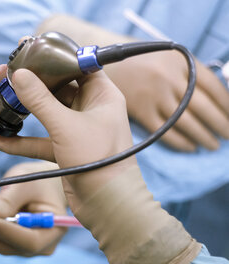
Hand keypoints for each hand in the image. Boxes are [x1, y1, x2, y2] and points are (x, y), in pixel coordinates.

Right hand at [0, 66, 135, 211]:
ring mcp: (77, 130)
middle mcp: (90, 109)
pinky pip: (39, 140)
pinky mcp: (66, 149)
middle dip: (29, 82)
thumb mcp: (65, 126)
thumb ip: (40, 100)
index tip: (27, 51)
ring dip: (21, 109)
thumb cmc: (99, 161)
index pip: (75, 65)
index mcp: (101, 95)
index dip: (51, 57)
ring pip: (44, 113)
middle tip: (2, 75)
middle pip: (55, 87)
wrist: (108, 205)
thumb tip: (18, 75)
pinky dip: (20, 140)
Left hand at [0, 161, 67, 255]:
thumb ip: (10, 200)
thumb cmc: (42, 179)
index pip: (27, 240)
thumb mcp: (28, 183)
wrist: (45, 185)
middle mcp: (35, 246)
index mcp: (51, 231)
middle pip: (3, 245)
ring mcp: (18, 247)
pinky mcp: (4, 243)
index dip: (5, 232)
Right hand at [105, 51, 228, 150]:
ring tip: (213, 145)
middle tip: (228, 136)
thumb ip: (189, 73)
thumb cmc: (141, 63)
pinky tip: (190, 147)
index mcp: (180, 62)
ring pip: (186, 121)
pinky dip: (180, 141)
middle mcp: (169, 78)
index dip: (227, 105)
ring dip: (203, 136)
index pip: (213, 86)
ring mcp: (154, 96)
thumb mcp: (168, 58)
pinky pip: (165, 131)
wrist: (105, 66)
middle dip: (220, 124)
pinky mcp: (140, 111)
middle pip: (203, 106)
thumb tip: (216, 99)